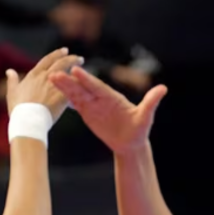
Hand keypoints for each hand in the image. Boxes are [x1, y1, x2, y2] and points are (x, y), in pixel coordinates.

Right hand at [5, 47, 82, 121]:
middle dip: (71, 58)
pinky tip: (87, 83)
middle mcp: (45, 77)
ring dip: (77, 67)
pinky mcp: (62, 96)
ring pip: (69, 72)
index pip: (47, 60)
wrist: (27, 121)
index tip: (64, 50)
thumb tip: (9, 71)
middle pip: (61, 63)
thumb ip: (13, 80)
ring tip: (83, 67)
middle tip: (79, 57)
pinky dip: (80, 84)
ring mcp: (54, 86)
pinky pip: (74, 87)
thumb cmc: (18, 109)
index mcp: (34, 75)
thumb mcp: (12, 92)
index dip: (56, 54)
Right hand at [49, 66, 166, 154]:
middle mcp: (102, 99)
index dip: (87, 80)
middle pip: (84, 89)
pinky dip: (66, 98)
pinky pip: (76, 105)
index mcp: (113, 98)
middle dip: (70, 82)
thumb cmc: (139, 130)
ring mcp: (94, 105)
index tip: (76, 71)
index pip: (98, 87)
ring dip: (64, 88)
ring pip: (77, 95)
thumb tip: (163, 88)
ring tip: (50, 79)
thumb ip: (151, 102)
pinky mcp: (88, 113)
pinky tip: (55, 92)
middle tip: (55, 74)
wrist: (131, 143)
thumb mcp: (146, 117)